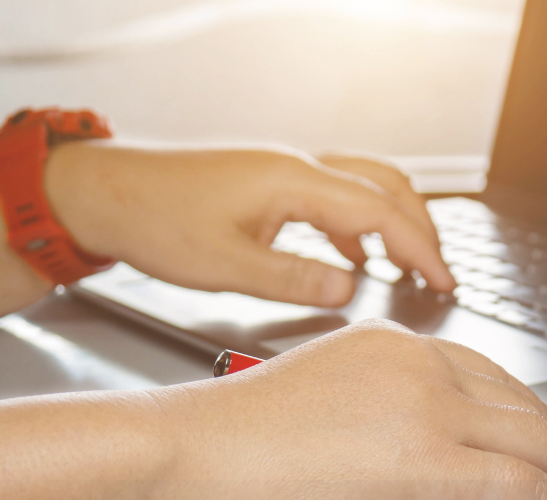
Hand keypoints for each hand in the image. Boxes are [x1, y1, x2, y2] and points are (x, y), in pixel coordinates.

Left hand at [42, 141, 454, 306]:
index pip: (381, 212)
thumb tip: (349, 286)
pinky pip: (338, 195)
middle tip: (439, 274)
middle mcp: (297, 167)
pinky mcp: (274, 183)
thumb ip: (293, 278)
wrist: (104, 192)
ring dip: (397, 222)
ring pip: (367, 185)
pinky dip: (362, 224)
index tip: (442, 281)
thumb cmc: (153, 220)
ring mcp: (287, 170)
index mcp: (293, 181)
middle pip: (387, 187)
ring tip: (412, 264)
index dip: (419, 249)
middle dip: (422, 231)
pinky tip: (356, 256)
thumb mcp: (224, 265)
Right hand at [173, 319, 546, 499]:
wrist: (177, 463)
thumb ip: (384, 430)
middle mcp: (421, 368)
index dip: (539, 425)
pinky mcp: (429, 462)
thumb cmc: (224, 454)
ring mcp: (429, 411)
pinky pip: (527, 490)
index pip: (493, 385)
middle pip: (530, 410)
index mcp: (395, 351)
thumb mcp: (321, 419)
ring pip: (543, 446)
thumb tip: (426, 472)